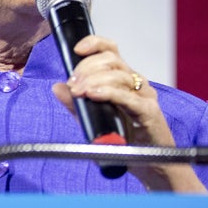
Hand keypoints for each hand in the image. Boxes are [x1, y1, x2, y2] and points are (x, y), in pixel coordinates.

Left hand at [51, 34, 206, 192]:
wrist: (150, 164)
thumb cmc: (124, 139)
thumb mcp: (93, 118)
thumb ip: (75, 103)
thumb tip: (57, 87)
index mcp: (123, 79)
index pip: (110, 50)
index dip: (94, 43)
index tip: (76, 49)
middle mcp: (135, 83)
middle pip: (111, 60)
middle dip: (87, 67)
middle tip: (73, 83)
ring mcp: (144, 96)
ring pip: (119, 75)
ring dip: (93, 80)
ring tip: (78, 91)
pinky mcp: (149, 112)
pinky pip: (128, 97)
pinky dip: (109, 92)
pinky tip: (93, 94)